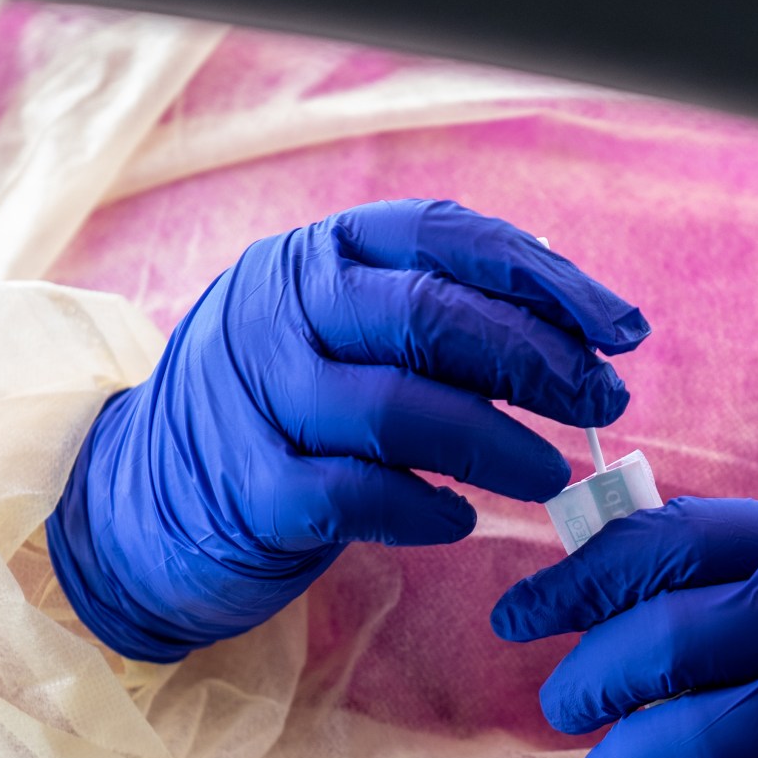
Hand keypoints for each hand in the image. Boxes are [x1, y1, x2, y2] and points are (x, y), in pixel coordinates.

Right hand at [50, 199, 648, 660]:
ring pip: (395, 408)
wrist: (136, 504)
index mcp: (313, 255)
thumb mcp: (339, 338)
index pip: (443, 235)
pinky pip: (354, 496)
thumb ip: (434, 322)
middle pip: (425, 315)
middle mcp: (276, 311)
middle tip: (602, 401)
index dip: (542, 276)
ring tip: (554, 474)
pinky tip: (462, 521)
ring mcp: (252, 400)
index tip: (621, 328)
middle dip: (534, 359)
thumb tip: (578, 335)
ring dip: (494, 442)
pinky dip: (423, 509)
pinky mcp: (246, 490)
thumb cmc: (278, 416)